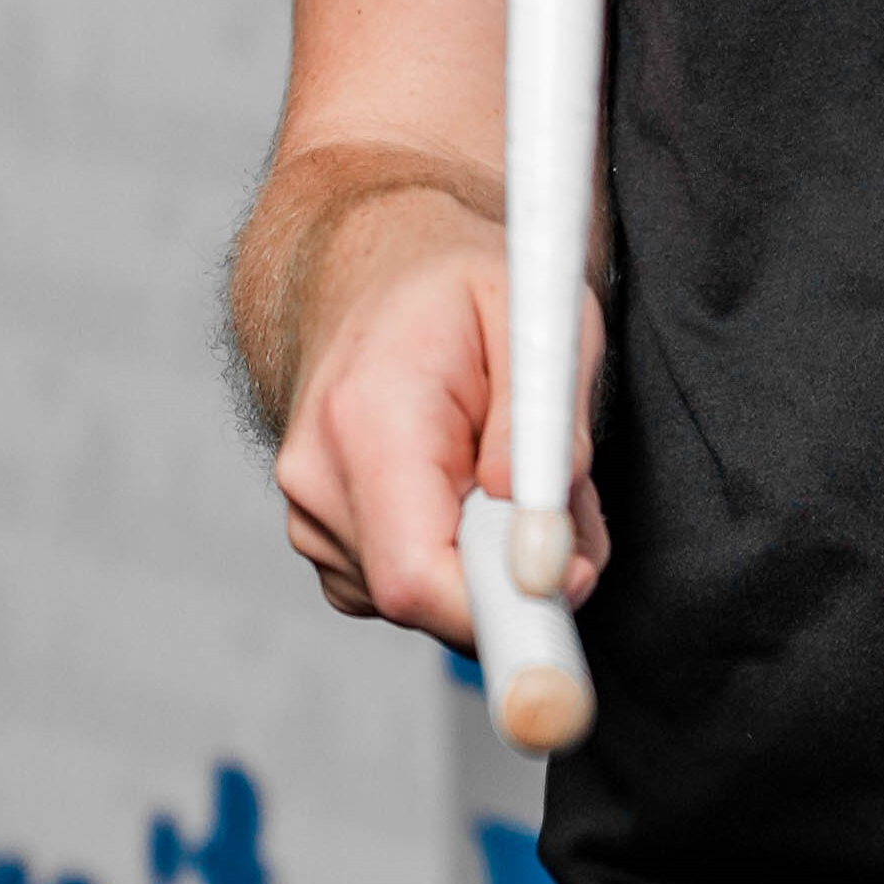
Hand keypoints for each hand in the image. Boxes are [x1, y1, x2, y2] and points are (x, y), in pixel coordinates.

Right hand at [270, 175, 609, 651]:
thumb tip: (543, 553)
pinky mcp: (328, 543)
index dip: (497, 618)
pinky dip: (462, 558)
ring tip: (511, 469)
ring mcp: (313, 519)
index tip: (563, 614)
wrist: (371, 265)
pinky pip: (415, 588)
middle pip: (430, 599)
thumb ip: (545, 435)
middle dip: (521, 577)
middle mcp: (318, 481)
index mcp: (367, 419)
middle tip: (570, 506)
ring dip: (497, 561)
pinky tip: (467, 489)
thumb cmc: (461, 288)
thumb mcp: (535, 320)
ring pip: (431, 600)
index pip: (414, 576)